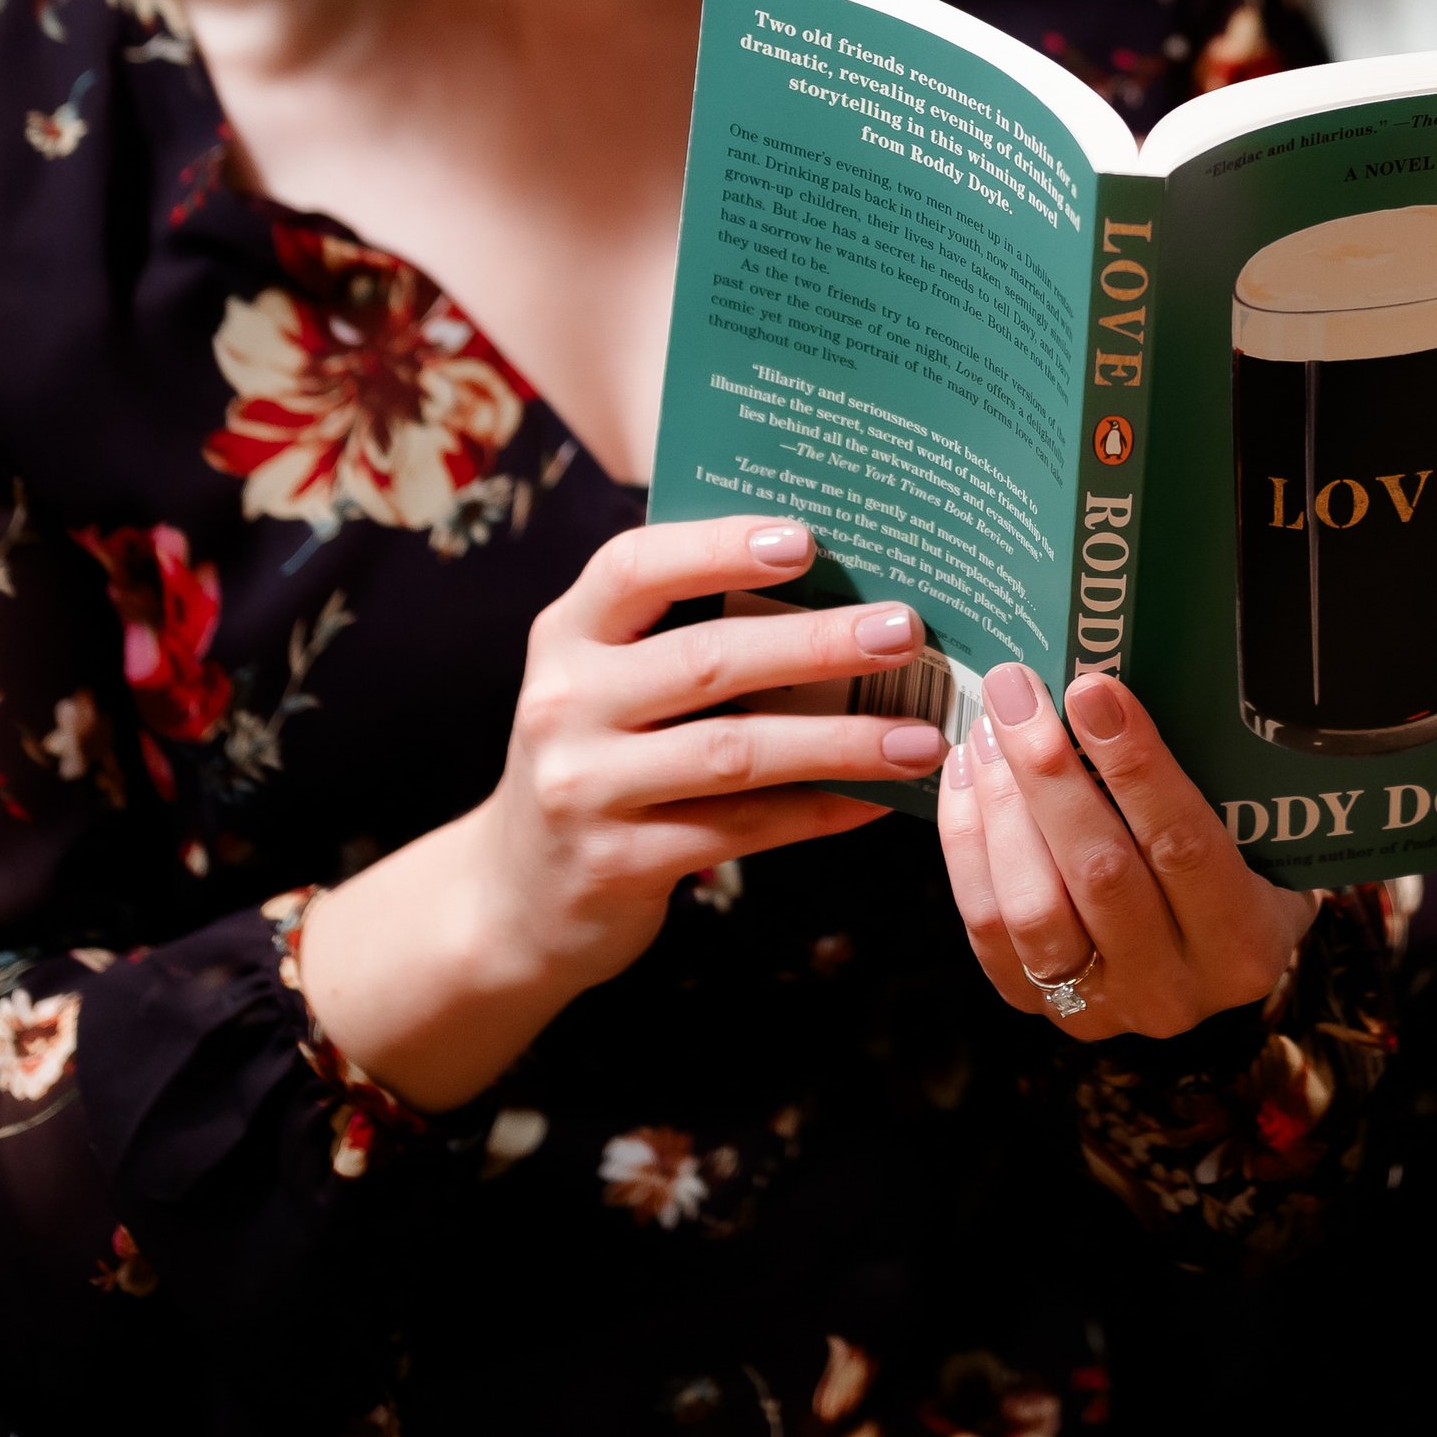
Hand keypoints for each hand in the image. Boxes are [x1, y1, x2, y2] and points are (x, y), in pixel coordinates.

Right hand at [299, 515, 943, 1108]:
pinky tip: (880, 798)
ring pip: (734, 753)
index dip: (719, 547)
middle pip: (706, 662)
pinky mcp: (616, 864)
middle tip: (904, 630)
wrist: (515, 897)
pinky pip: (739, 829)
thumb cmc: (599, 755)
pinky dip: (818, 811)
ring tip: (921, 734)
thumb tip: (835, 581)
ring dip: (839, 741)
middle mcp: (565, 703)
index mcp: (566, 634)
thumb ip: (683, 629)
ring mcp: (584, 788)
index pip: (634, 568)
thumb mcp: (607, 680)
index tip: (806, 539)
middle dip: (816, 643)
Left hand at [938, 663, 1309, 1040]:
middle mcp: (1174, 991)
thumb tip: (1118, 684)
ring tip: (987, 729)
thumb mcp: (1252, 826)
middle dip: (1048, 771)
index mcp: (1245, 942)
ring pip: (1031, 908)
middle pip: (1099, 875)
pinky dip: (968, 843)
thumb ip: (1208, 777)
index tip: (1092, 689)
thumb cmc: (1237, 860)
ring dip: (1000, 806)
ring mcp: (1100, 1010)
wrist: (1205, 948)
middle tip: (1016, 690)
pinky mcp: (1034, 1004)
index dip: (1135, 766)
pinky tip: (967, 776)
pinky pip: (985, 926)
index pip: (1184, 847)